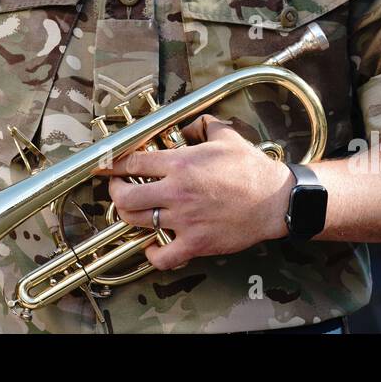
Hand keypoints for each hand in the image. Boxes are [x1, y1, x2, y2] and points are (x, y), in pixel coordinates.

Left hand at [94, 116, 294, 270]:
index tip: (106, 165)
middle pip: (125, 196)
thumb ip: (201, 125)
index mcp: (180, 164)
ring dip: (129, 216)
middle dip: (114, 192)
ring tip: (132, 211)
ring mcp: (184, 220)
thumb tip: (187, 125)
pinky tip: (152, 246)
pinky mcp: (195, 244)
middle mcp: (177, 192)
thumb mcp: (226, 136)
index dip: (114, 163)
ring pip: (137, 222)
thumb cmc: (251, 168)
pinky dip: (152, 254)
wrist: (274, 200)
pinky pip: (162, 256)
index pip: (133, 162)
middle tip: (117, 188)